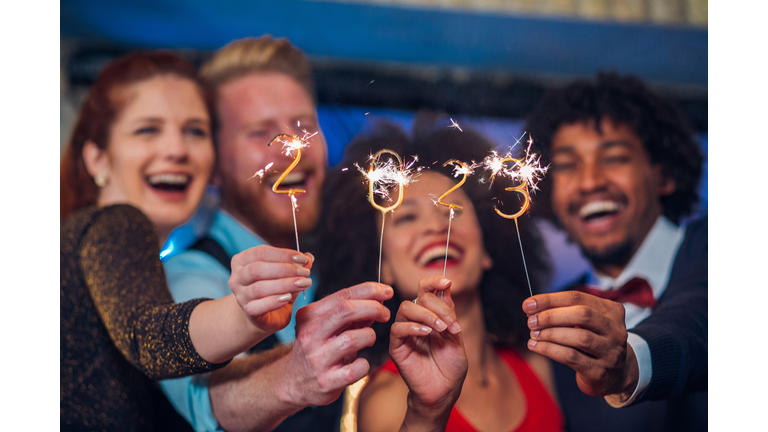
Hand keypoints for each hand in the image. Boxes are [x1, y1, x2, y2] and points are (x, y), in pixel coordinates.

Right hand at [229, 245, 313, 332]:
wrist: (265, 315)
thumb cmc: (275, 288)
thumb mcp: (287, 273)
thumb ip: (296, 264)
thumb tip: (309, 257)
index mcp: (242, 261)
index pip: (260, 253)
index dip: (283, 254)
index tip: (303, 258)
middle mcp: (237, 277)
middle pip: (257, 269)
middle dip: (284, 269)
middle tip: (305, 272)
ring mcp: (240, 296)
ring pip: (258, 288)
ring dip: (284, 285)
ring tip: (303, 284)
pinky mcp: (248, 312)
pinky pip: (258, 306)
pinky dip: (274, 301)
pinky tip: (288, 298)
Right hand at [280, 282, 392, 407]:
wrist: (293, 382)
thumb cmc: (316, 349)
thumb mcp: (326, 326)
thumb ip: (350, 314)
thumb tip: (379, 299)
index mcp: (309, 315)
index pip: (343, 295)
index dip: (370, 290)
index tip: (387, 291)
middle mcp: (310, 335)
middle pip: (347, 310)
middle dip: (373, 308)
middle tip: (385, 314)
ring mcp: (317, 359)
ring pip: (353, 339)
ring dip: (369, 336)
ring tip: (368, 339)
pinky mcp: (326, 381)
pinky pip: (357, 368)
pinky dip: (364, 364)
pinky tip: (359, 364)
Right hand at [390, 276, 466, 414]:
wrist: (444, 392)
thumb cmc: (451, 367)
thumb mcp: (456, 336)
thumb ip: (449, 313)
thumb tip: (445, 286)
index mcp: (430, 315)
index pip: (425, 290)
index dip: (433, 282)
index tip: (447, 281)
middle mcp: (416, 321)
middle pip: (418, 297)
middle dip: (437, 307)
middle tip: (451, 324)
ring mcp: (405, 333)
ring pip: (405, 309)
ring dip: (426, 315)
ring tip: (440, 330)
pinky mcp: (396, 347)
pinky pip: (397, 329)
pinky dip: (412, 327)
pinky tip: (426, 334)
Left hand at [523, 291, 636, 396]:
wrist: (616, 376)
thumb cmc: (593, 343)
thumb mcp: (587, 324)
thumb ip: (564, 312)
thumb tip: (532, 308)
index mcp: (611, 311)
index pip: (577, 297)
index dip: (550, 299)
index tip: (528, 304)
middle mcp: (615, 330)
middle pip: (582, 314)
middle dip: (551, 316)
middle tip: (531, 321)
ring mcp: (611, 351)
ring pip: (579, 337)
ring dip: (550, 333)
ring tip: (533, 334)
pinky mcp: (601, 371)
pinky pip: (572, 357)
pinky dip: (550, 350)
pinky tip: (536, 346)